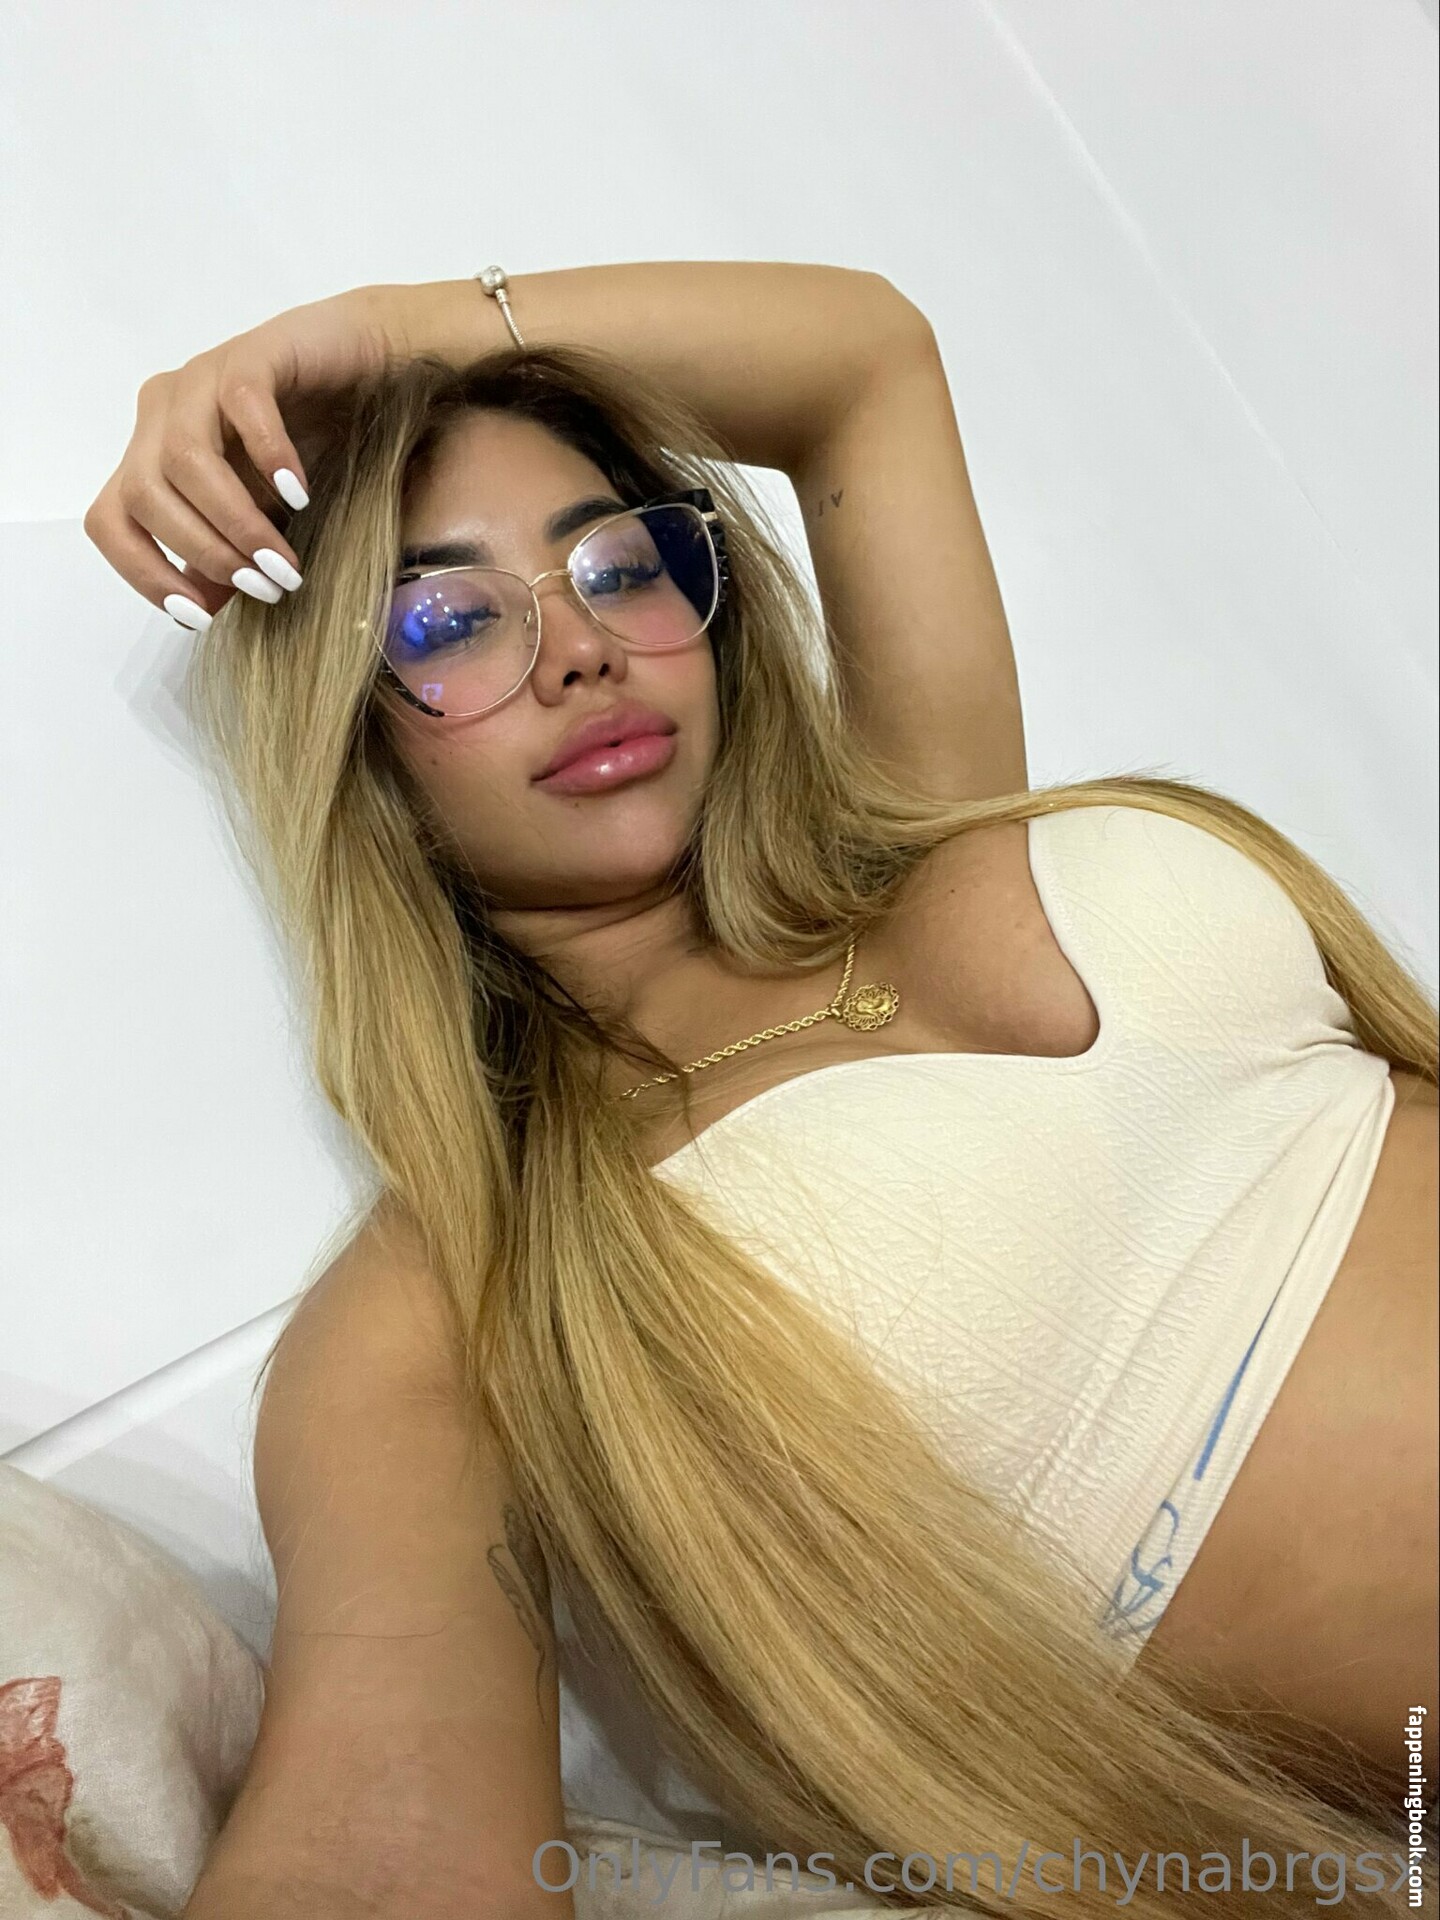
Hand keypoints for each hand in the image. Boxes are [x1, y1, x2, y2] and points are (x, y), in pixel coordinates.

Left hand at [83, 284, 411, 628]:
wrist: (371, 373)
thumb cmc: (314, 445)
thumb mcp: (264, 517)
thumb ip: (226, 553)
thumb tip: (203, 606)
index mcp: (151, 454)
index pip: (110, 521)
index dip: (143, 574)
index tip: (198, 617)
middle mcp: (162, 414)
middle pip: (143, 493)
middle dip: (203, 552)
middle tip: (266, 587)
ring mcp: (200, 379)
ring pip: (182, 458)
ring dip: (236, 521)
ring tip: (285, 561)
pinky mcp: (250, 353)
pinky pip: (241, 405)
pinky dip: (268, 456)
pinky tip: (300, 495)